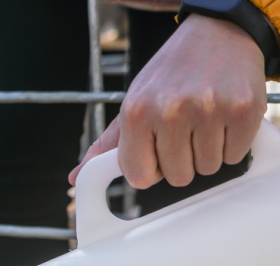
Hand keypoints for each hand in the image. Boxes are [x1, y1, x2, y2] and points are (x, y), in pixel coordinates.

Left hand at [70, 14, 265, 188]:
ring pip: (208, 168)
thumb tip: (76, 179)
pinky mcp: (243, 110)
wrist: (218, 32)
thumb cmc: (171, 72)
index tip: (155, 153)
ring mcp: (210, 110)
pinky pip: (235, 155)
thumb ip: (108, 145)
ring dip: (207, 151)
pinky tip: (224, 117)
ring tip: (204, 120)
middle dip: (181, 160)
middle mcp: (171, 111)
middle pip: (177, 177)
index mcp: (136, 112)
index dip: (150, 169)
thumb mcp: (133, 102)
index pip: (139, 177)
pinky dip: (232, 143)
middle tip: (184, 130)